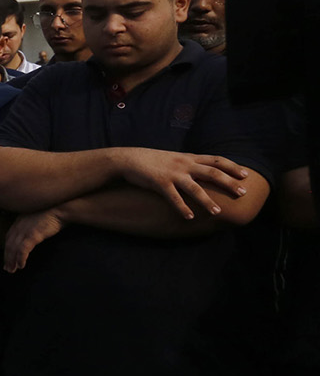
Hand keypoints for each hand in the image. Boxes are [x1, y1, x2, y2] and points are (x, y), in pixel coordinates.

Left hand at [3, 210, 63, 272]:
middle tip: (8, 269)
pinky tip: (21, 265)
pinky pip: (23, 249)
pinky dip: (21, 258)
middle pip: (9, 245)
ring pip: (14, 248)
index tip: (7, 259)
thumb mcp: (35, 219)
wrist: (60, 207)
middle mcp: (19, 226)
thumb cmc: (51, 212)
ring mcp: (25, 230)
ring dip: (12, 260)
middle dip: (7, 258)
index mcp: (18, 222)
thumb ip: (30, 226)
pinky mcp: (33, 234)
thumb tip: (31, 236)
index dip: (7, 250)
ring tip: (13, 270)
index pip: (9, 238)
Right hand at [113, 148, 249, 219]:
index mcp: (189, 158)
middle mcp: (184, 165)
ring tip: (218, 212)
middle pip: (212, 173)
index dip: (233, 167)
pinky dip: (183, 208)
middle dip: (229, 183)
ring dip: (208, 201)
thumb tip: (202, 171)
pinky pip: (174, 198)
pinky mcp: (160, 183)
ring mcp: (173, 174)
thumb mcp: (174, 158)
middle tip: (242, 193)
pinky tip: (190, 217)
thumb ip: (188, 164)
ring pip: (195, 188)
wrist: (129, 159)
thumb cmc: (151, 160)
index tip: (246, 175)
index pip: (217, 160)